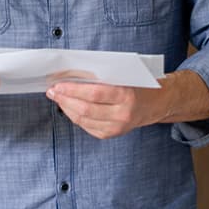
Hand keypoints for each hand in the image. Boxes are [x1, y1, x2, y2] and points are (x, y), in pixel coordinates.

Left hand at [46, 81, 164, 138]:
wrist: (156, 103)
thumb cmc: (138, 83)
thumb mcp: (124, 74)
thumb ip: (102, 75)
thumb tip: (72, 74)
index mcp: (126, 96)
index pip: (94, 94)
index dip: (73, 90)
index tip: (58, 84)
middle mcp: (122, 114)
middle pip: (86, 109)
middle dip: (65, 99)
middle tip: (52, 91)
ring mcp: (117, 127)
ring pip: (84, 120)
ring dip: (67, 108)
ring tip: (57, 98)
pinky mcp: (111, 134)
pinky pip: (88, 127)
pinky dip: (75, 117)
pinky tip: (68, 107)